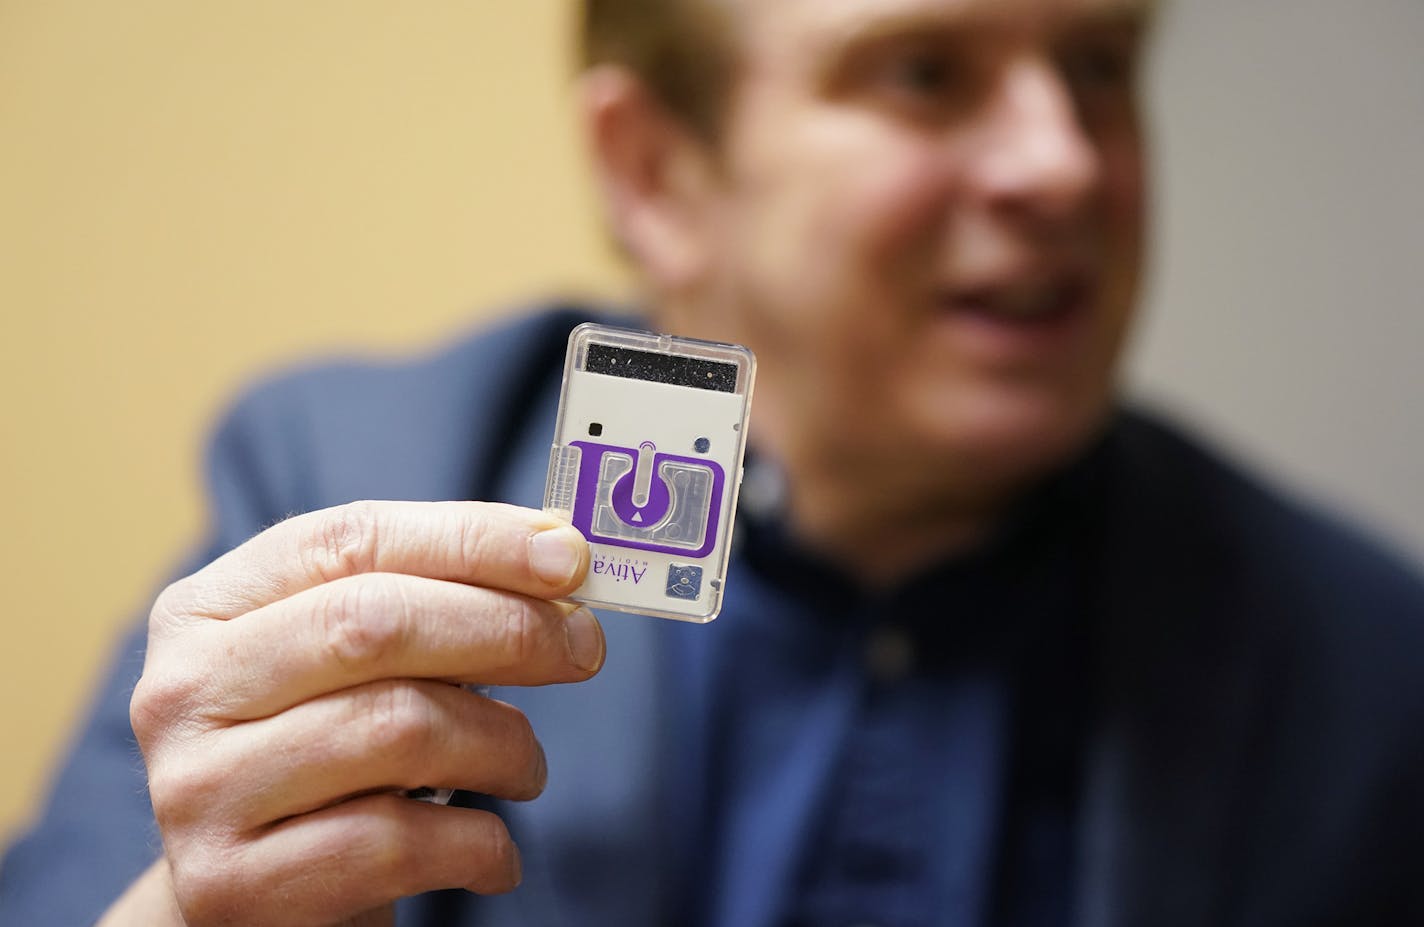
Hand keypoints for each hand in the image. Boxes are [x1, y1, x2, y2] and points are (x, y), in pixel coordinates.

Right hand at [121, 501, 602, 925]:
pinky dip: (479, 842)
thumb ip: (436, 601)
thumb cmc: (330, 756)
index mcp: (209, 606)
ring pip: (396, 729)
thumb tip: (561, 553)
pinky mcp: (231, 885)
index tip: (570, 557)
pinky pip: (395, 843)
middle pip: (374, 624)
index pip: (351, 539)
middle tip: (584, 650)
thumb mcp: (358, 668)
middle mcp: (184, 689)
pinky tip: (495, 850)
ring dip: (503, 743)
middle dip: (507, 628)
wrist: (256, 901)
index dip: (473, 539)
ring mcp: (196, 790)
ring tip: (528, 765)